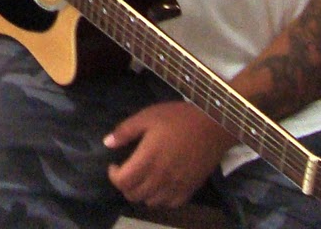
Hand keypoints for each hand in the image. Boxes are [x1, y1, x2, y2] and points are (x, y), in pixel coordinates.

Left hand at [105, 101, 233, 208]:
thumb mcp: (147, 116)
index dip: (113, 176)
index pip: (123, 182)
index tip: (114, 165)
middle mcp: (160, 177)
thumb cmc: (178, 118)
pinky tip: (161, 184)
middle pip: (134, 195)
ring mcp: (176, 185)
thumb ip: (125, 131)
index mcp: (148, 159)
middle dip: (125, 185)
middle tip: (127, 171)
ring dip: (142, 193)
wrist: (213, 125)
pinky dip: (161, 198)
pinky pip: (171, 203)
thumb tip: (107, 143)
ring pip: (151, 202)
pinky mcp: (190, 189)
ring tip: (143, 178)